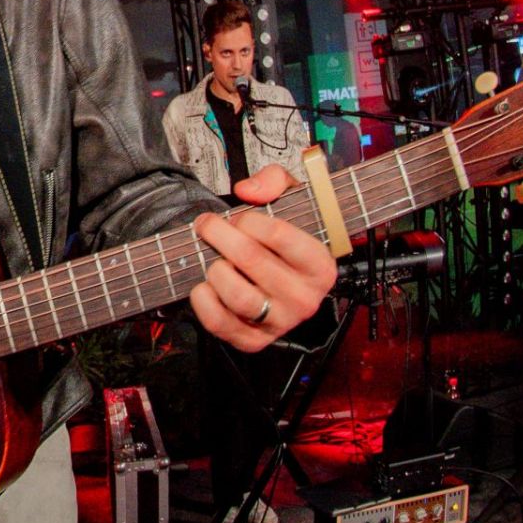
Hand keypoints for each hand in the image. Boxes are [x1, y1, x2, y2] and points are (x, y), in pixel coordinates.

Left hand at [188, 164, 337, 351]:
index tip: (238, 218)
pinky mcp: (253, 340)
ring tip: (215, 259)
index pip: (279, 235)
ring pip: (236, 293)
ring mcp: (280, 322)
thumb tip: (248, 191)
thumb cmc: (284, 239)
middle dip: (219, 234)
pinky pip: (219, 322)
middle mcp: (305, 298)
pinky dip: (202, 299)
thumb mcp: (291, 199)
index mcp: (320, 266)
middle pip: (250, 259)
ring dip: (215, 268)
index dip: (248, 220)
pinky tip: (205, 284)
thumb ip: (274, 181)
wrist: (281, 276)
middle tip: (208, 226)